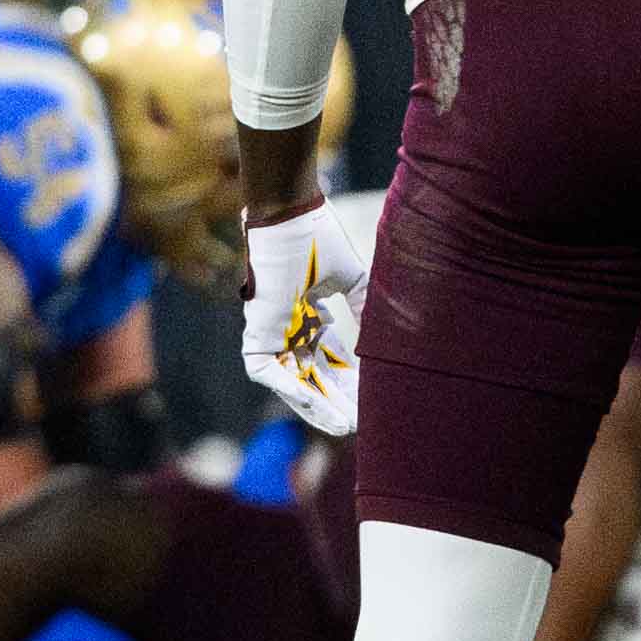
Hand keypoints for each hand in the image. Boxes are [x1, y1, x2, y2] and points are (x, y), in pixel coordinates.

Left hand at [240, 202, 367, 435]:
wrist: (289, 216)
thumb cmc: (317, 238)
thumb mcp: (351, 280)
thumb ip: (365, 308)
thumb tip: (384, 337)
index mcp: (310, 313)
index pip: (331, 356)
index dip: (351, 378)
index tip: (371, 397)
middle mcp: (290, 326)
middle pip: (314, 374)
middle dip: (336, 399)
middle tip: (359, 421)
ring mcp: (272, 331)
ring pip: (292, 380)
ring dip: (316, 404)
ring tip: (342, 424)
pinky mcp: (256, 333)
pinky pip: (269, 373)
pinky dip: (291, 389)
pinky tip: (316, 405)